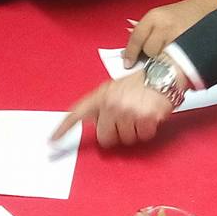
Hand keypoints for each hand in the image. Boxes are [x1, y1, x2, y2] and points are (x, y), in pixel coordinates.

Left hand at [53, 72, 172, 148]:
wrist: (164, 75)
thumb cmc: (139, 84)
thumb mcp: (114, 89)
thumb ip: (100, 105)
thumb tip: (90, 122)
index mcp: (101, 96)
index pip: (77, 113)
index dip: (64, 128)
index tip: (52, 140)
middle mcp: (111, 104)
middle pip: (105, 138)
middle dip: (115, 134)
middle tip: (125, 121)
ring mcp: (128, 113)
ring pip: (125, 140)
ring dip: (133, 132)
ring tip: (139, 115)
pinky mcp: (144, 120)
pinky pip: (142, 137)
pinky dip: (147, 131)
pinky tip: (149, 117)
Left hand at [121, 0, 203, 66]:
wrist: (201, 10)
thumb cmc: (178, 15)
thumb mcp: (157, 18)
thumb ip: (142, 34)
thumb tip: (127, 54)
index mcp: (155, 17)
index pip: (137, 38)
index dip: (130, 53)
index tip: (128, 63)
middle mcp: (166, 25)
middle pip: (149, 50)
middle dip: (150, 55)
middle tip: (157, 51)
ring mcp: (179, 36)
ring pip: (163, 58)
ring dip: (163, 60)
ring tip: (169, 53)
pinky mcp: (190, 47)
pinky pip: (176, 62)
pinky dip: (173, 64)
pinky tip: (175, 59)